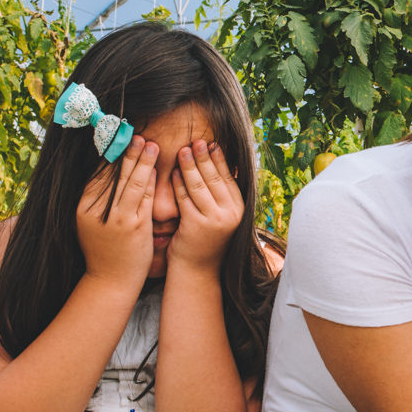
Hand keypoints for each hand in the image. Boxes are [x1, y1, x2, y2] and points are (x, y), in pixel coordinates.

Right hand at [77, 136, 156, 286]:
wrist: (110, 281)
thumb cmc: (105, 251)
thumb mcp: (93, 223)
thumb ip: (97, 202)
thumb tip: (105, 175)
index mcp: (83, 208)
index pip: (97, 175)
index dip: (108, 155)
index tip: (116, 137)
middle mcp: (97, 211)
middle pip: (113, 174)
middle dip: (125, 151)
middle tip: (134, 132)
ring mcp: (116, 219)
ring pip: (130, 182)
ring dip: (140, 160)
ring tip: (149, 143)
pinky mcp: (134, 227)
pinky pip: (142, 197)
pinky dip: (149, 180)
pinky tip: (155, 167)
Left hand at [168, 139, 243, 270]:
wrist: (197, 270)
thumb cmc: (206, 240)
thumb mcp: (222, 216)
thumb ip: (222, 196)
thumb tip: (224, 165)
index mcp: (239, 209)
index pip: (229, 177)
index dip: (220, 159)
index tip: (212, 143)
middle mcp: (231, 214)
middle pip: (214, 178)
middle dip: (204, 157)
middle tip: (196, 141)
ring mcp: (214, 220)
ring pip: (199, 185)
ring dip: (189, 165)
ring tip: (183, 150)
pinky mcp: (196, 225)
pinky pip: (184, 198)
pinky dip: (177, 183)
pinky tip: (172, 172)